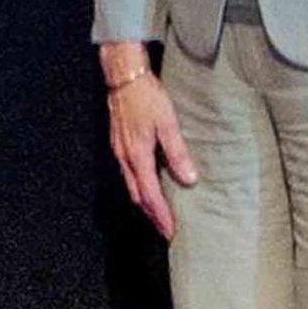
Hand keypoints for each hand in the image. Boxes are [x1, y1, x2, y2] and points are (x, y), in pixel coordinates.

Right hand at [101, 43, 197, 241]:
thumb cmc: (147, 97)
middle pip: (137, 195)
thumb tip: (189, 180)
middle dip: (151, 214)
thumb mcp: (167, 123)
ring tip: (158, 212)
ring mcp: (119, 150)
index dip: (161, 214)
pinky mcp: (118, 142)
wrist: (124, 77)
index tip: (171, 231)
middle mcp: (125, 157)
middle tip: (165, 230)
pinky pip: (127, 173)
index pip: (150, 194)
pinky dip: (138, 187)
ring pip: (131, 185)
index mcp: (137, 156)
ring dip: (144, 202)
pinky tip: (147, 184)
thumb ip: (177, 152)